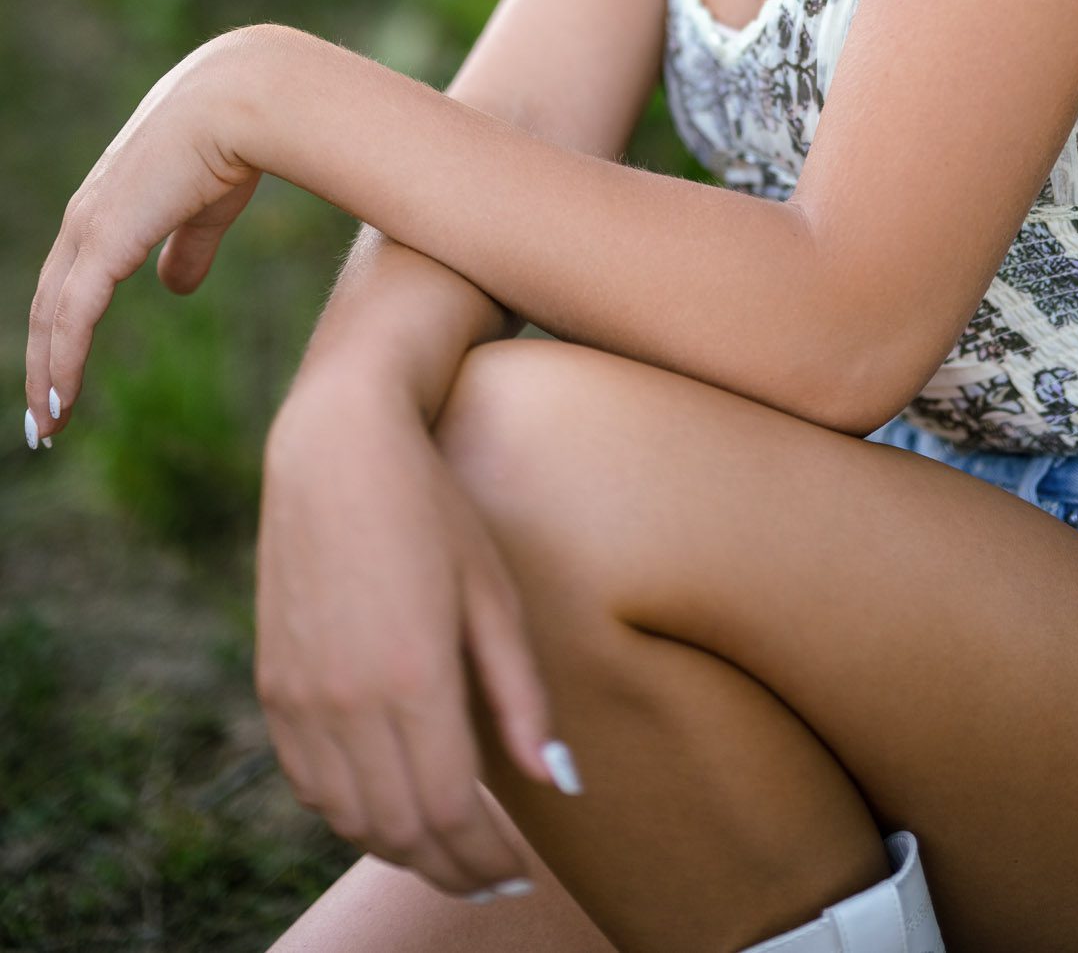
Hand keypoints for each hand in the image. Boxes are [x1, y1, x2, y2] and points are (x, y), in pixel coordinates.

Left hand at [25, 30, 265, 443]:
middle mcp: (86, 215)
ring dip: (46, 375)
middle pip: (47, 304)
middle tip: (44, 417)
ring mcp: (90, 226)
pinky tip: (62, 400)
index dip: (62, 329)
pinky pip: (72, 317)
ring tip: (49, 426)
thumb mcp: (208, 207)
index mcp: (108, 204)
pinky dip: (63, 362)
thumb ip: (189, 246)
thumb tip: (175, 288)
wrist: (245, 102)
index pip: (68, 279)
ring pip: (51, 318)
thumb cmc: (236, 140)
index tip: (65, 375)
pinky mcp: (105, 240)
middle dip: (42, 362)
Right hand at [255, 380, 565, 896]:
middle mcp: (346, 699)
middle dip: (449, 867)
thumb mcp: (494, 593)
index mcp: (412, 677)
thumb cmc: (434, 509)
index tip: (520, 872)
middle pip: (400, 828)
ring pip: (348, 817)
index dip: (486, 857)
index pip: (451, 813)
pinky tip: (387, 805)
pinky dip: (348, 812)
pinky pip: (307, 782)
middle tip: (490, 876)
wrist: (338, 448)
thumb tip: (558, 785)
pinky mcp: (273, 683)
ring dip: (399, 846)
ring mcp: (301, 695)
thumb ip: (521, 697)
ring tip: (446, 850)